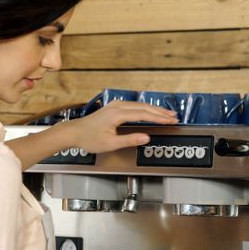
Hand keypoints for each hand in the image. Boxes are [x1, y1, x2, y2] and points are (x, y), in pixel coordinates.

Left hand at [62, 101, 177, 152]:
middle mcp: (117, 107)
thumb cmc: (89, 138)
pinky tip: (150, 111)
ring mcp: (115, 105)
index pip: (144, 114)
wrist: (74, 132)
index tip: (170, 121)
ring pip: (140, 105)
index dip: (159, 118)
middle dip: (160, 112)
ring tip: (167, 114)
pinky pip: (134, 106)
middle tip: (174, 117)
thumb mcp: (110, 143)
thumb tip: (146, 137)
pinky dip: (145, 109)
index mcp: (118, 114)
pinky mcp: (114, 108)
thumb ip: (130, 140)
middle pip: (144, 107)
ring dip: (154, 109)